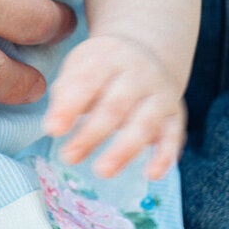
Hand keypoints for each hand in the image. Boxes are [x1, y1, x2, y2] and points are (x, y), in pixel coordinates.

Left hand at [45, 34, 185, 179]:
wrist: (149, 53)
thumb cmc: (104, 68)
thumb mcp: (81, 65)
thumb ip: (67, 91)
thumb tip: (54, 124)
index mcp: (109, 58)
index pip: (88, 81)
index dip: (70, 106)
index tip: (52, 129)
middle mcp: (139, 74)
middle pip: (115, 105)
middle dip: (92, 133)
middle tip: (69, 156)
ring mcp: (160, 94)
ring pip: (144, 123)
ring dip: (124, 149)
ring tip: (103, 171)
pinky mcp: (175, 115)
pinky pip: (173, 137)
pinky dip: (165, 156)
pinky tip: (151, 175)